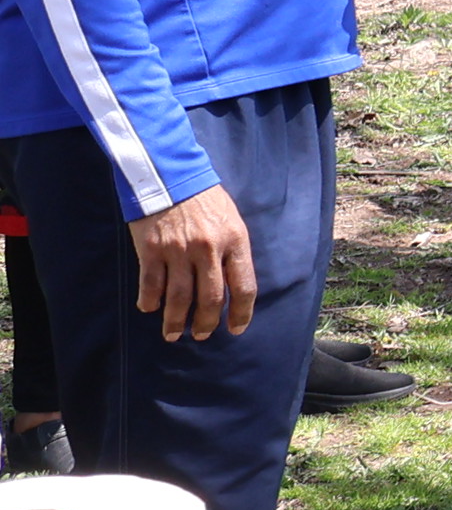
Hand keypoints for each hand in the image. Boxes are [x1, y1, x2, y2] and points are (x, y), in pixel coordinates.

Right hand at [128, 186, 256, 340]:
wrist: (169, 174)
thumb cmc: (205, 199)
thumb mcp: (231, 220)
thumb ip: (232, 251)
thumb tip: (232, 286)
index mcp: (235, 241)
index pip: (244, 286)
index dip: (241, 313)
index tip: (236, 328)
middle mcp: (208, 249)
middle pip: (210, 298)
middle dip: (206, 322)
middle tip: (202, 335)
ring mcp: (178, 250)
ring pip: (179, 297)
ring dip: (176, 321)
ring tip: (173, 334)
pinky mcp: (151, 249)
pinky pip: (151, 285)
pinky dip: (150, 302)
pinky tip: (150, 309)